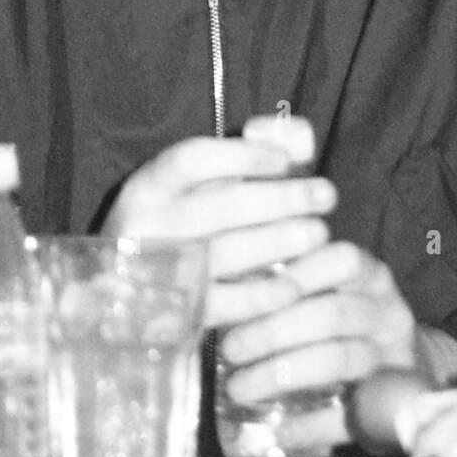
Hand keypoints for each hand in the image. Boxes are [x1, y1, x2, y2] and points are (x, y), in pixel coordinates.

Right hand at [101, 136, 336, 327]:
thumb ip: (241, 160)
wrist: (130, 298)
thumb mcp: (196, 189)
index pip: (192, 159)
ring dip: (281, 241)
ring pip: (227, 252)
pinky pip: (228, 303)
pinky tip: (295, 284)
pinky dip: (266, 294)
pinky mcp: (177, 313)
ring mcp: (159, 272)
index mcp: (148, 187)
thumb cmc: (180, 227)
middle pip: (221, 206)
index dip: (243, 156)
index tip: (284, 161)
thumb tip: (299, 143)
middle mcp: (146, 227)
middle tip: (326, 195)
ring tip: (318, 232)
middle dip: (283, 199)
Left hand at [217, 242, 419, 448]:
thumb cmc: (343, 319)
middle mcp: (389, 312)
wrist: (400, 369)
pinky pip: (348, 417)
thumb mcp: (329, 290)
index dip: (302, 271)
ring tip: (239, 387)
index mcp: (371, 276)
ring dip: (282, 374)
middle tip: (231, 348)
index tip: (256, 289)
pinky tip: (276, 429)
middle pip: (333, 314)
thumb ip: (288, 283)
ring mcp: (394, 359)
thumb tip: (221, 285)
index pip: (344, 260)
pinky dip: (309, 425)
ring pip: (339, 360)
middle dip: (274, 331)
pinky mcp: (388, 407)